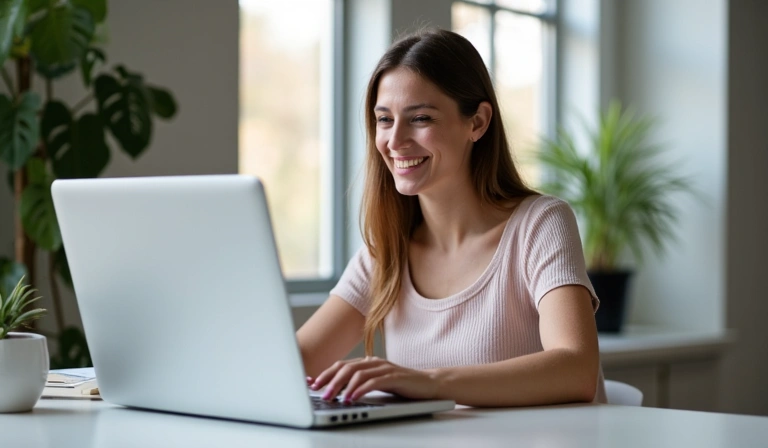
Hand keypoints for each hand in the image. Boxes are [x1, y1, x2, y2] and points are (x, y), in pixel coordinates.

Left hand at [308, 356, 439, 402]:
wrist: (429, 385)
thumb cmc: (402, 386)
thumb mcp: (376, 384)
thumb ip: (359, 384)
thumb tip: (336, 392)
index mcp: (368, 362)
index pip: (341, 365)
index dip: (325, 374)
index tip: (311, 384)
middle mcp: (374, 362)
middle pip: (346, 368)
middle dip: (330, 380)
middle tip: (319, 393)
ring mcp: (385, 368)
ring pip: (357, 374)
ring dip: (343, 387)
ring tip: (334, 398)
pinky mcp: (394, 377)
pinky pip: (373, 382)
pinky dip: (360, 390)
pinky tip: (352, 398)